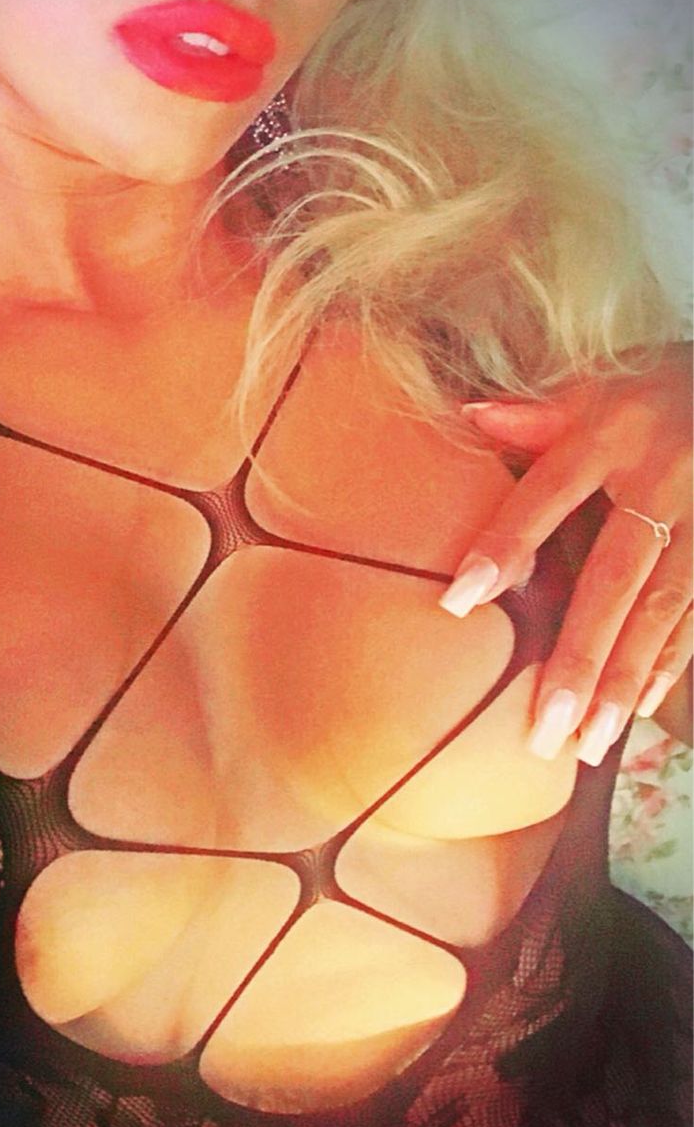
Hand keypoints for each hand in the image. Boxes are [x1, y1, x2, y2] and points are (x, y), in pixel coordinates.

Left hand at [439, 343, 691, 764]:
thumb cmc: (656, 389)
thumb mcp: (597, 385)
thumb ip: (534, 414)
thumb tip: (469, 417)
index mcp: (612, 435)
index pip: (546, 498)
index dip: (504, 548)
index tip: (459, 604)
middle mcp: (662, 481)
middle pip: (614, 579)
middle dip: (579, 657)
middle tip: (543, 727)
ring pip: (662, 611)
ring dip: (624, 680)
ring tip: (586, 742)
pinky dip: (668, 664)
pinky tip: (635, 710)